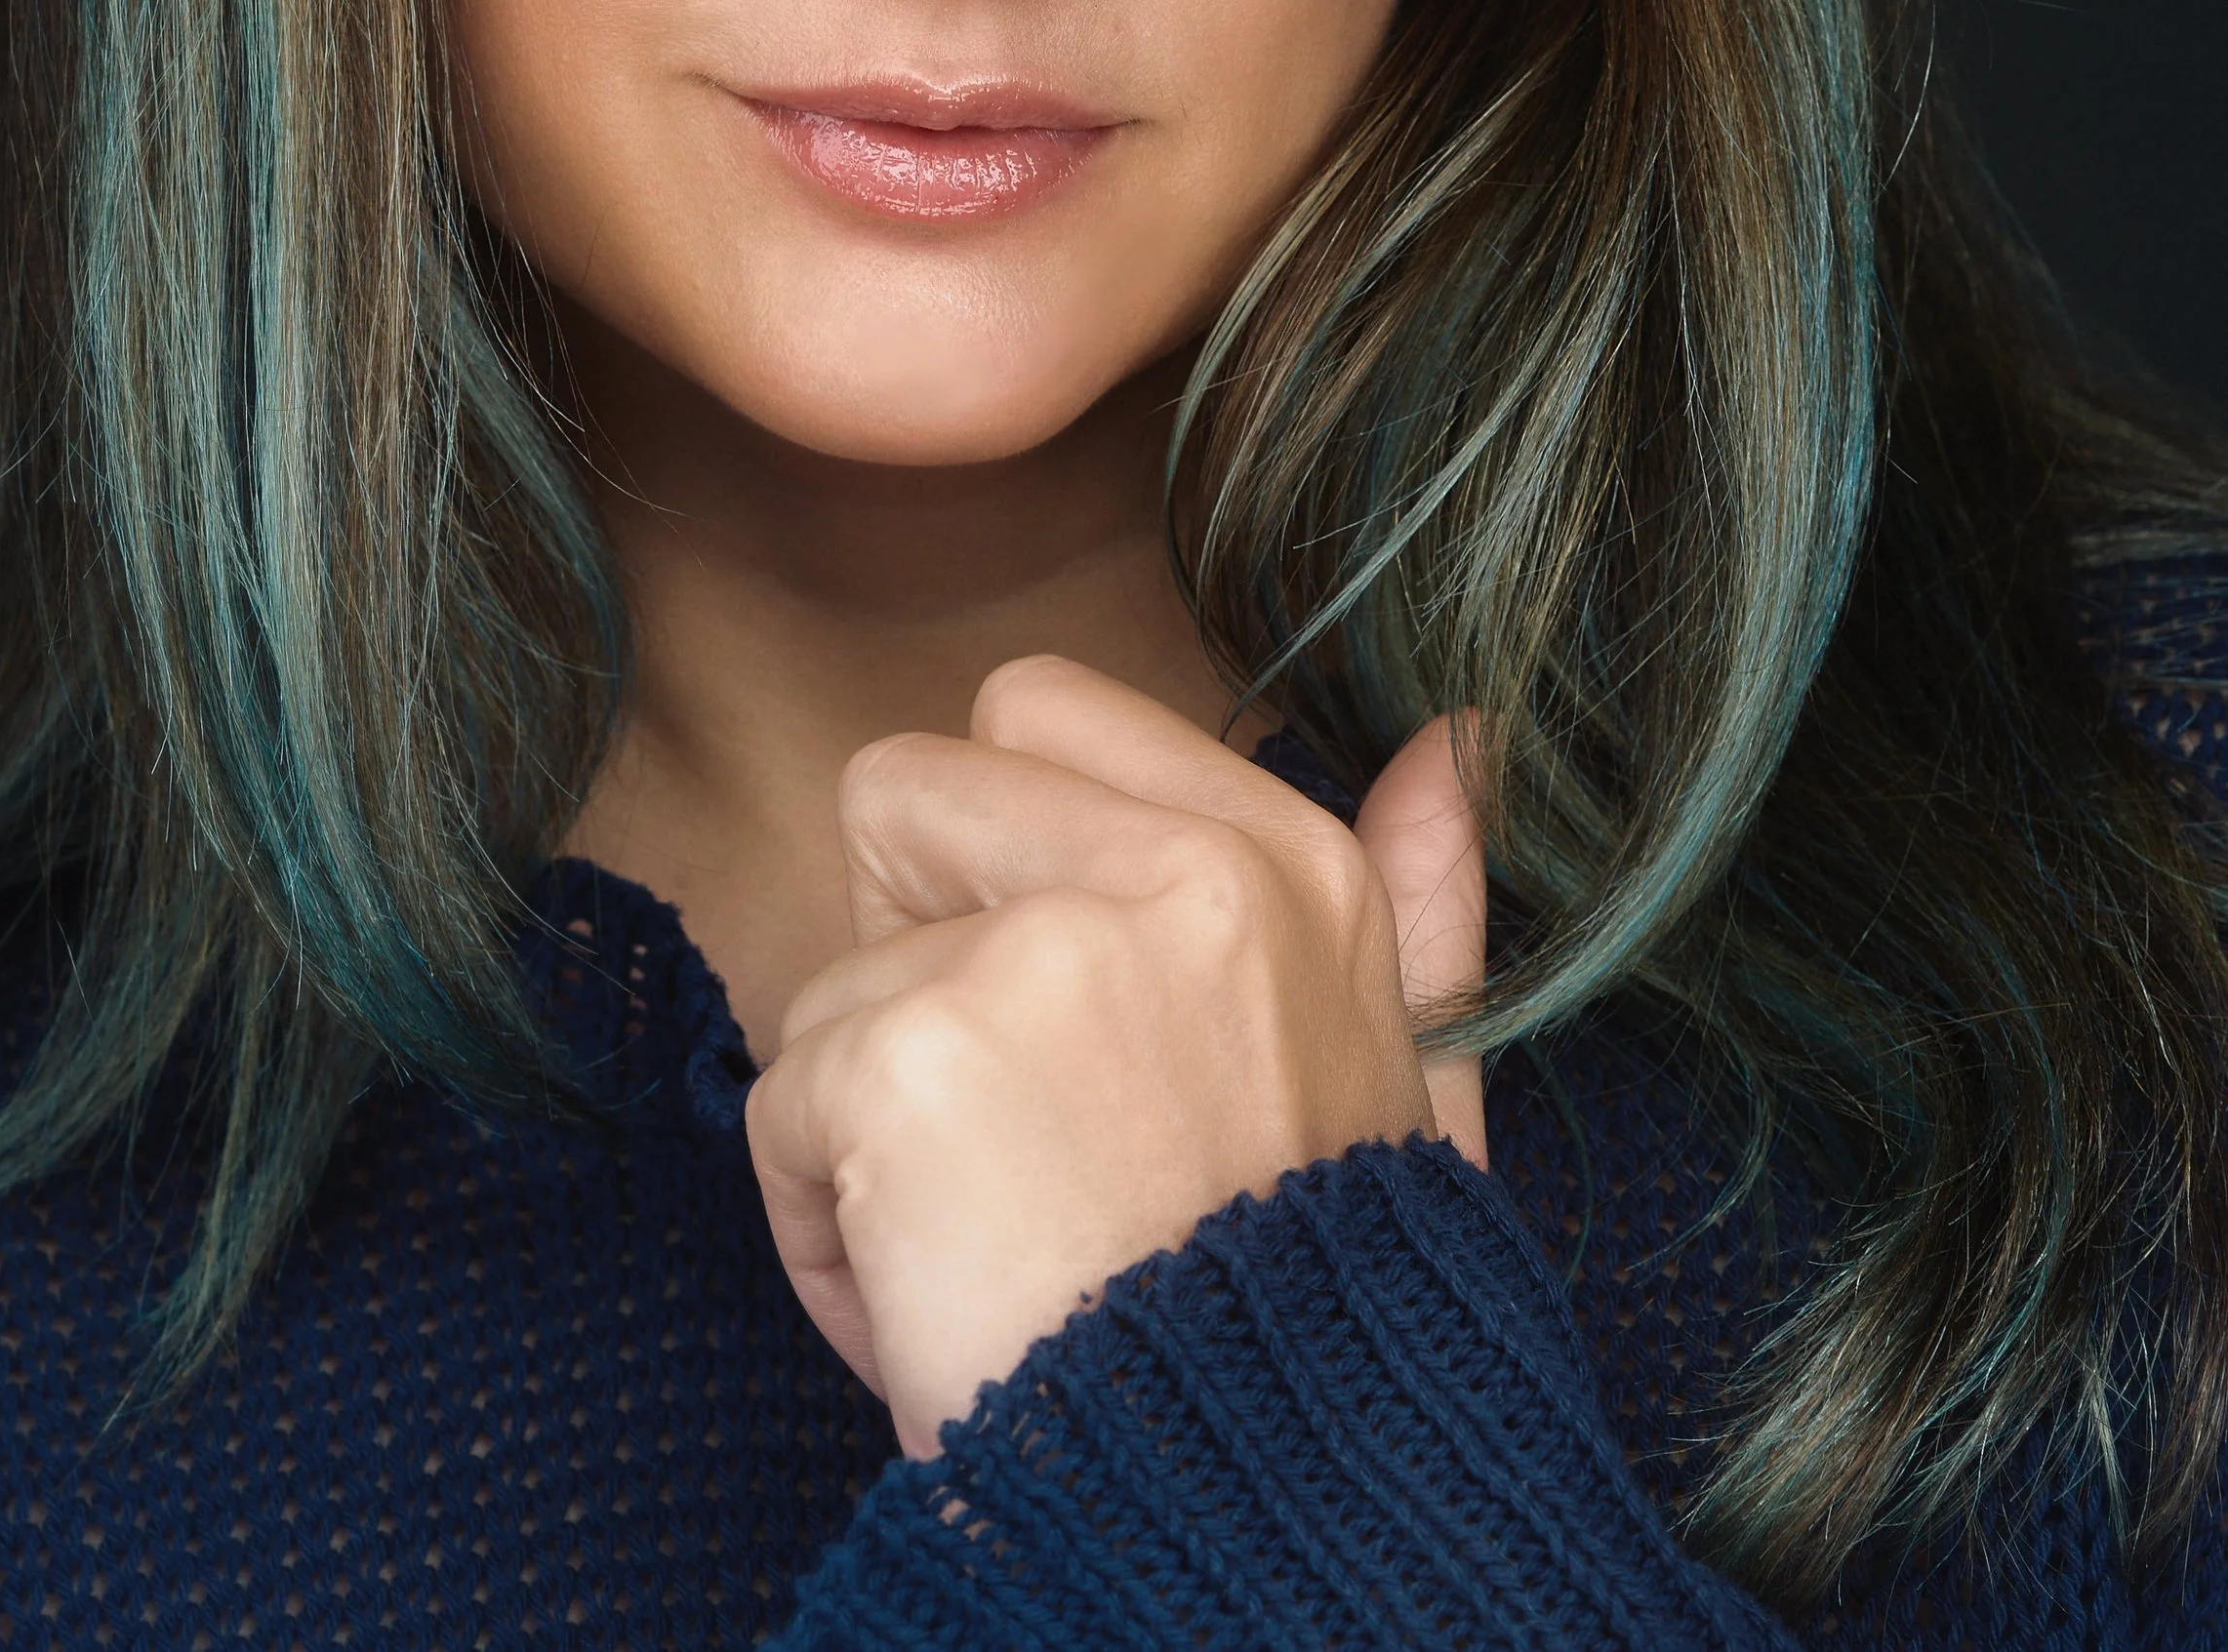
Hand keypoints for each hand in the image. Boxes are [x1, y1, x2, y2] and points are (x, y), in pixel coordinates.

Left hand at [745, 656, 1488, 1457]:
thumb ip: (1423, 906)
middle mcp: (1184, 874)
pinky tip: (941, 1305)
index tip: (1073, 1005)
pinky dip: (824, 1222)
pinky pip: (783, 1100)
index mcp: (1290, 865)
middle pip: (901, 790)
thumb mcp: (1417, 1099)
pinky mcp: (915, 1060)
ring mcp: (1044, 955)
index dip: (1007, 852)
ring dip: (871, 1121)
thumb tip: (1454, 738)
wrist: (1261, 1530)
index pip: (1040, 707)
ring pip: (833, 977)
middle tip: (1017, 1115)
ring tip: (995, 1251)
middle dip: (910, 942)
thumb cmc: (1315, 1329)